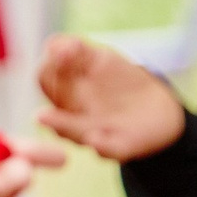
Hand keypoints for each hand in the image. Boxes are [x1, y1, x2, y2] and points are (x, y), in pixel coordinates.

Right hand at [37, 34, 189, 160]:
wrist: (157, 106)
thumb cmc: (118, 80)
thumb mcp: (98, 58)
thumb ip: (76, 49)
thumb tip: (56, 47)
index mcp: (64, 91)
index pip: (45, 78)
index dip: (50, 66)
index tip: (62, 53)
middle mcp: (73, 115)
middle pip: (53, 112)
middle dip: (47, 107)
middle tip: (39, 105)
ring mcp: (95, 132)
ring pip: (74, 132)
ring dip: (62, 126)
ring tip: (45, 119)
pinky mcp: (120, 146)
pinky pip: (108, 149)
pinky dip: (101, 146)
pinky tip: (94, 141)